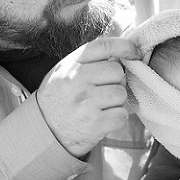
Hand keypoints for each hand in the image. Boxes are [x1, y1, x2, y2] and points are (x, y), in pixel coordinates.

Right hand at [37, 37, 140, 156]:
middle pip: (118, 71)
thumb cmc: (59, 99)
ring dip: (116, 102)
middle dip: (116, 81)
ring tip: (100, 106)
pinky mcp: (95, 124)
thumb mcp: (64, 72)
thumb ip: (88, 60)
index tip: (135, 52)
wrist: (44, 133)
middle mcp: (77, 81)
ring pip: (121, 94)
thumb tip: (120, 50)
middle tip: (103, 91)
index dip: (126, 46)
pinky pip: (122, 115)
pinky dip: (117, 119)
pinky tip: (103, 119)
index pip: (104, 46)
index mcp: (70, 65)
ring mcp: (87, 103)